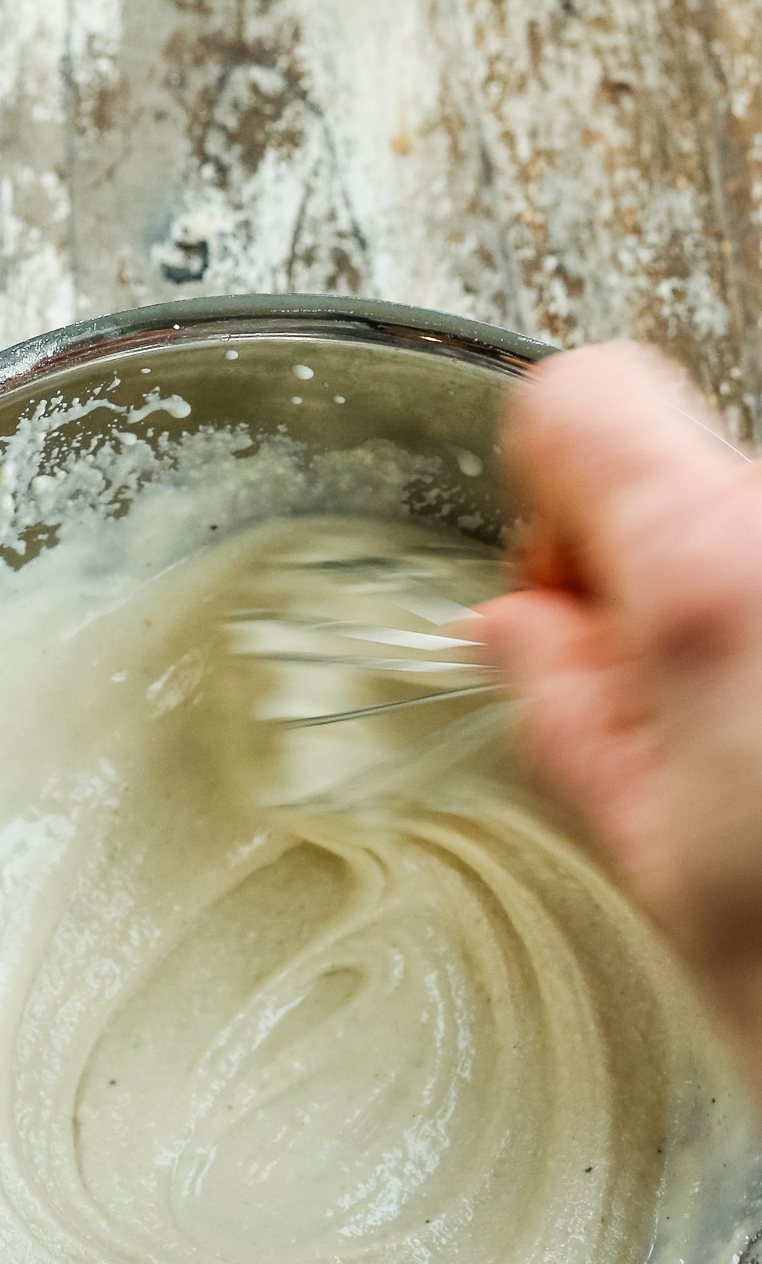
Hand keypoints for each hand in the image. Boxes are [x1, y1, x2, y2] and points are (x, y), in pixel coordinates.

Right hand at [479, 343, 761, 1095]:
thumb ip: (567, 712)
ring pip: (758, 526)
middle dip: (647, 575)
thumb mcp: (655, 864)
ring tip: (761, 764)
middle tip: (667, 721)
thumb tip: (524, 636)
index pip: (578, 400)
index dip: (545, 490)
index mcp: (716, 577)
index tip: (562, 592)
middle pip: (685, 466)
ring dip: (739, 613)